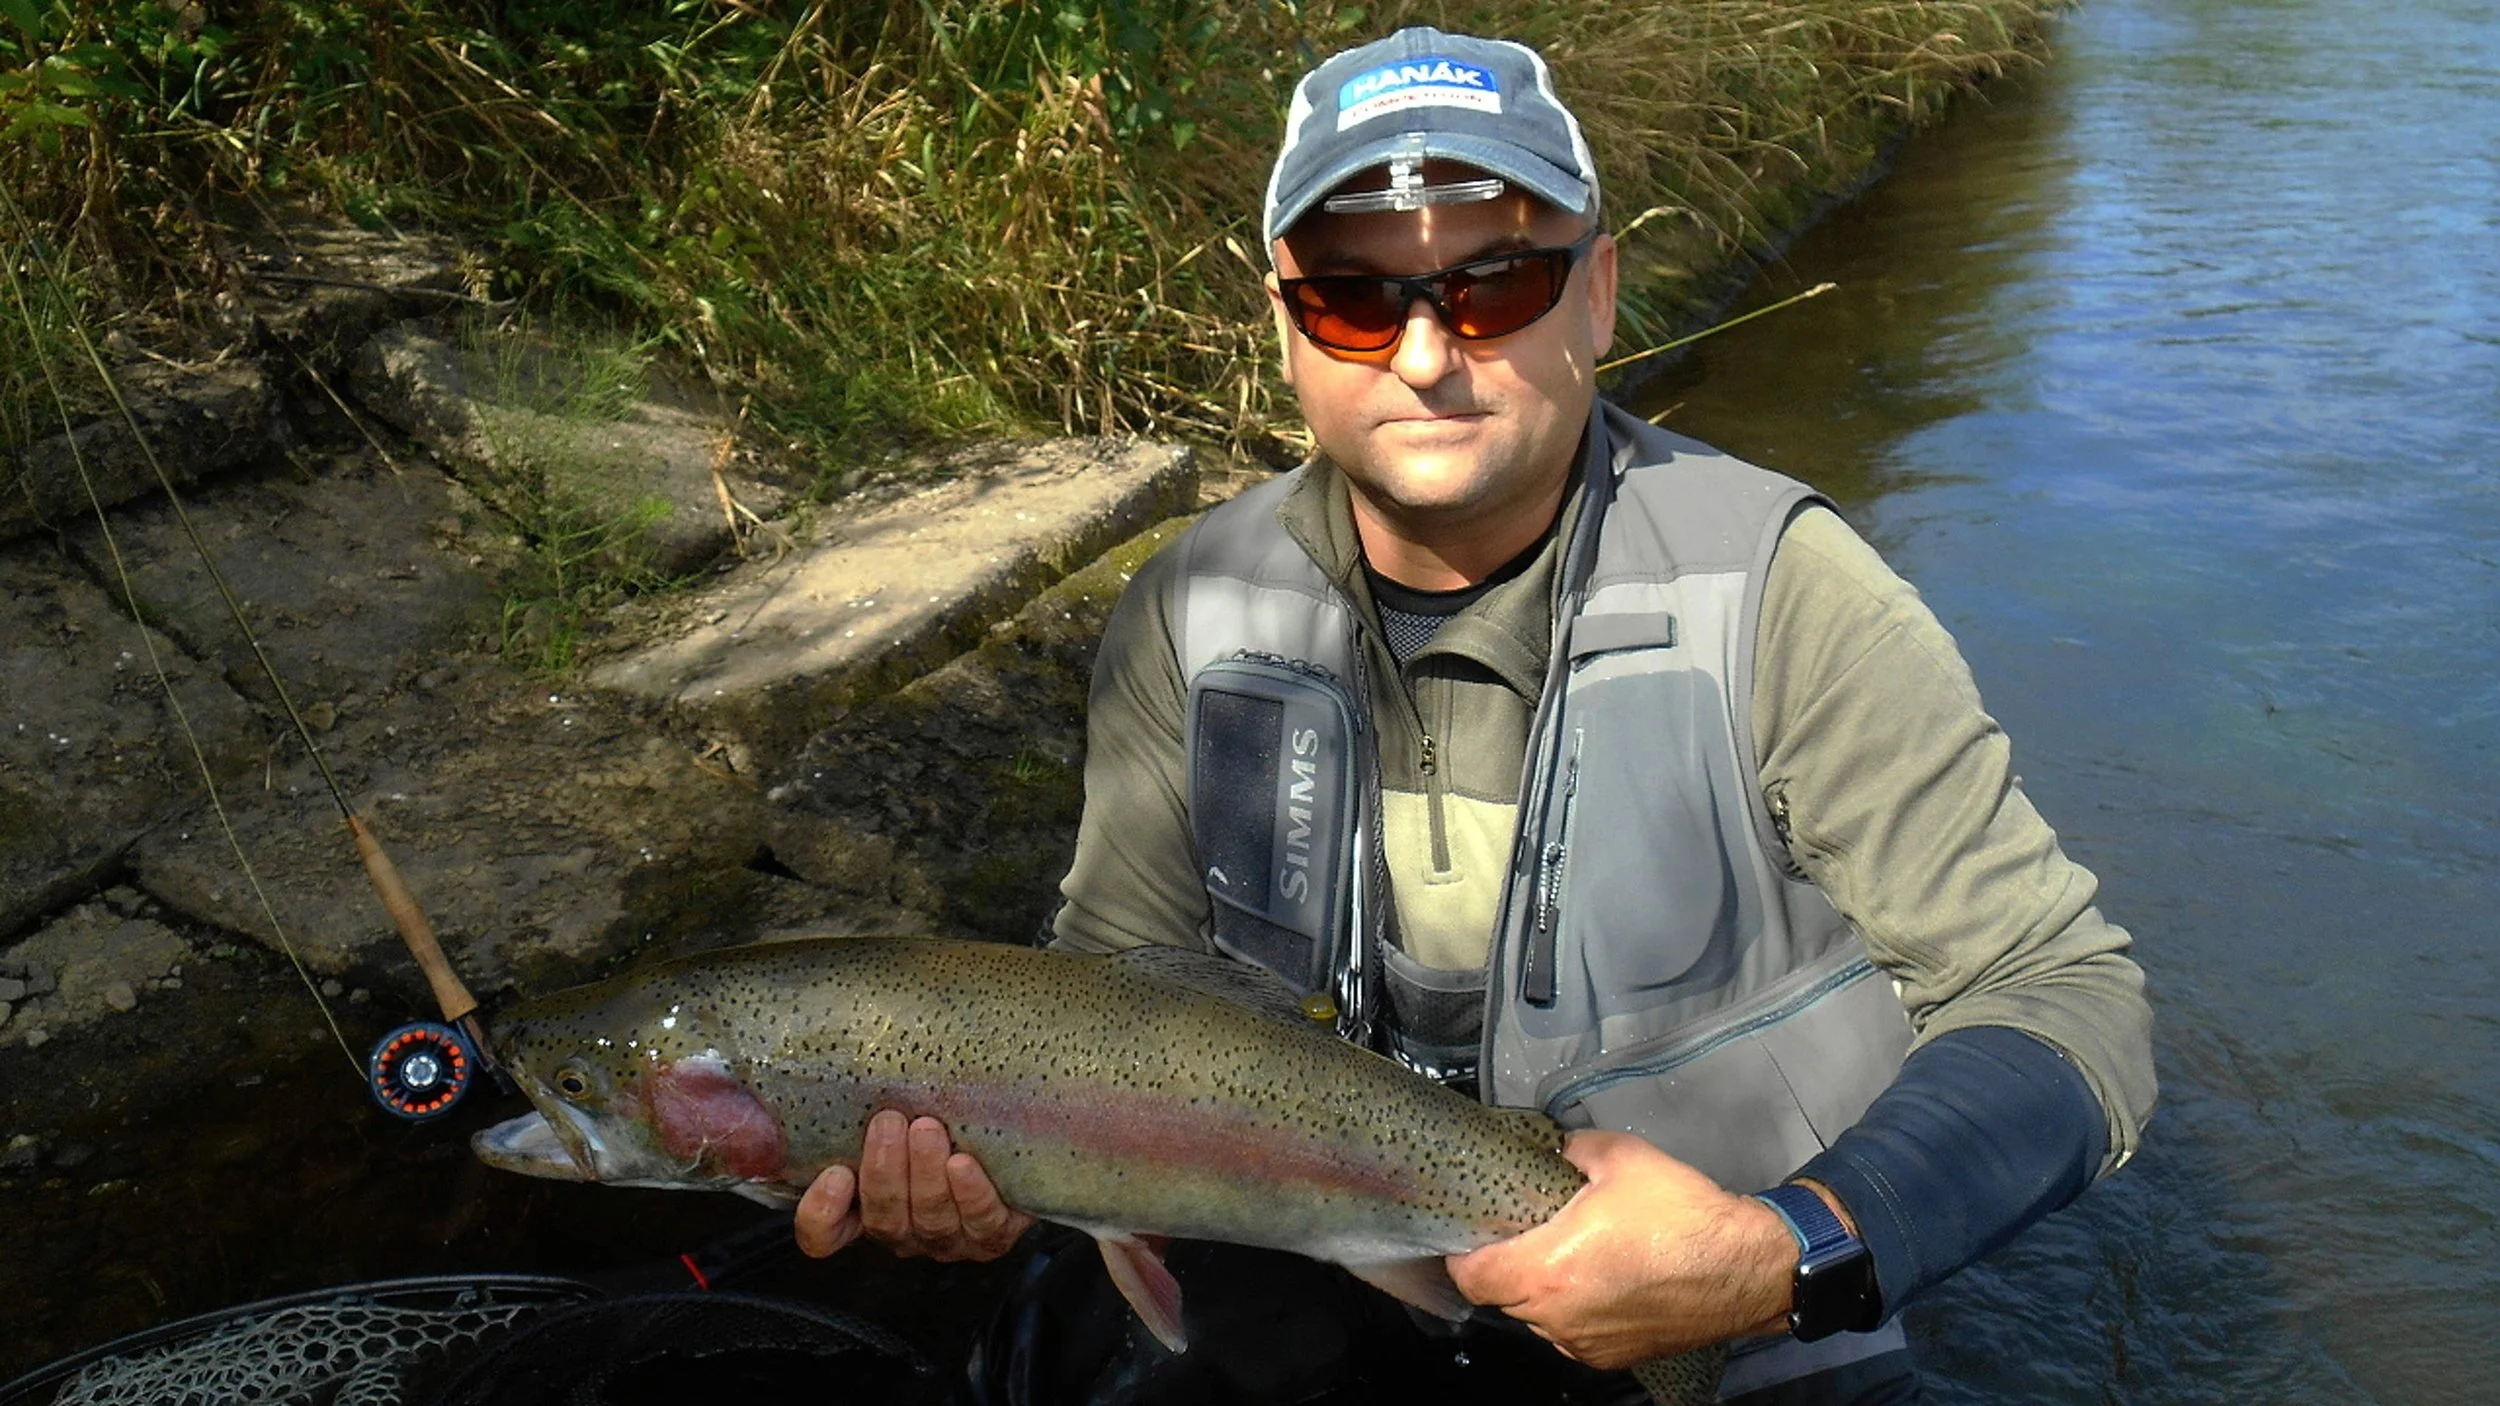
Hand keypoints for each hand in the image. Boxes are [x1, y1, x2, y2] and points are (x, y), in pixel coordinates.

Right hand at [793, 1110, 1035, 1260]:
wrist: (1013, 1134)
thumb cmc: (944, 1114)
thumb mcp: (898, 1106)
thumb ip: (861, 1098)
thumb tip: (828, 1044)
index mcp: (866, 1207)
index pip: (824, 1234)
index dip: (821, 1217)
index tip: (833, 1175)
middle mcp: (903, 1229)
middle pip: (883, 1220)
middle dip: (884, 1172)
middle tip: (891, 1123)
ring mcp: (948, 1237)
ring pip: (928, 1222)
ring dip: (925, 1177)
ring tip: (929, 1132)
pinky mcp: (993, 1234)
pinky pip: (980, 1224)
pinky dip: (971, 1196)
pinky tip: (964, 1165)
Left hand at [1444, 1131, 1797, 1369]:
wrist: (1745, 1267)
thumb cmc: (1682, 1215)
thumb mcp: (1620, 1158)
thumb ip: (1574, 1151)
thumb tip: (1559, 1151)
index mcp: (1547, 1270)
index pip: (1472, 1277)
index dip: (1463, 1255)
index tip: (1474, 1235)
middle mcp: (1558, 1316)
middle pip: (1503, 1298)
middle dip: (1508, 1267)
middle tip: (1526, 1234)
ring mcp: (1586, 1343)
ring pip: (1538, 1319)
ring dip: (1542, 1291)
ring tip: (1569, 1255)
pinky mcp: (1614, 1356)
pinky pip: (1574, 1333)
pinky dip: (1575, 1310)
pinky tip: (1601, 1280)